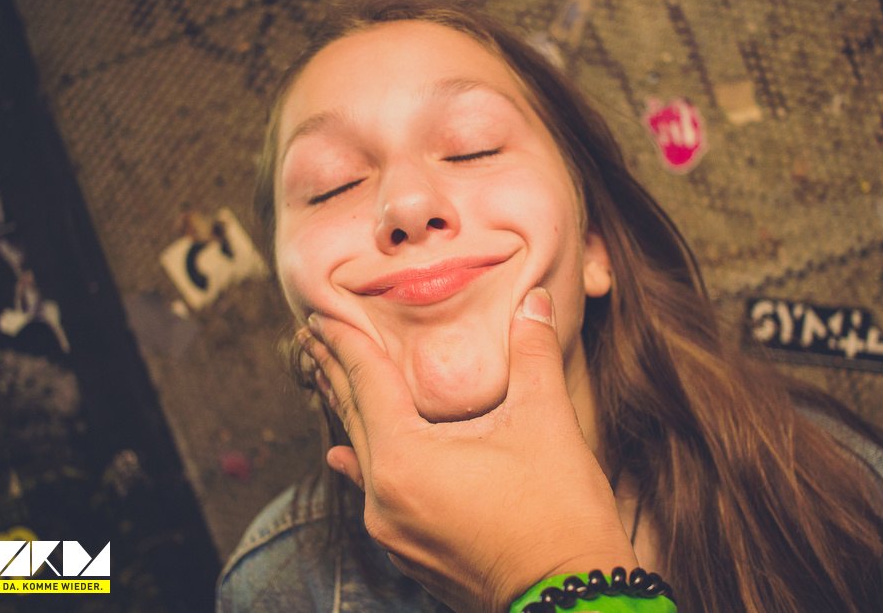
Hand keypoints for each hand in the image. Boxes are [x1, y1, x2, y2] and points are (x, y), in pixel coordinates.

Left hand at [299, 288, 637, 612]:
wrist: (574, 600)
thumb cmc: (560, 512)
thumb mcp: (547, 420)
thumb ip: (534, 352)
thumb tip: (536, 300)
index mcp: (406, 460)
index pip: (367, 383)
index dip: (345, 344)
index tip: (318, 316)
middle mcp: (384, 498)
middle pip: (353, 418)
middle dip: (333, 373)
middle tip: (309, 338)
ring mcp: (393, 531)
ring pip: (361, 456)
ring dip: (347, 414)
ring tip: (326, 381)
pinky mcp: (409, 551)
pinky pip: (373, 492)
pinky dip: (363, 461)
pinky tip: (341, 458)